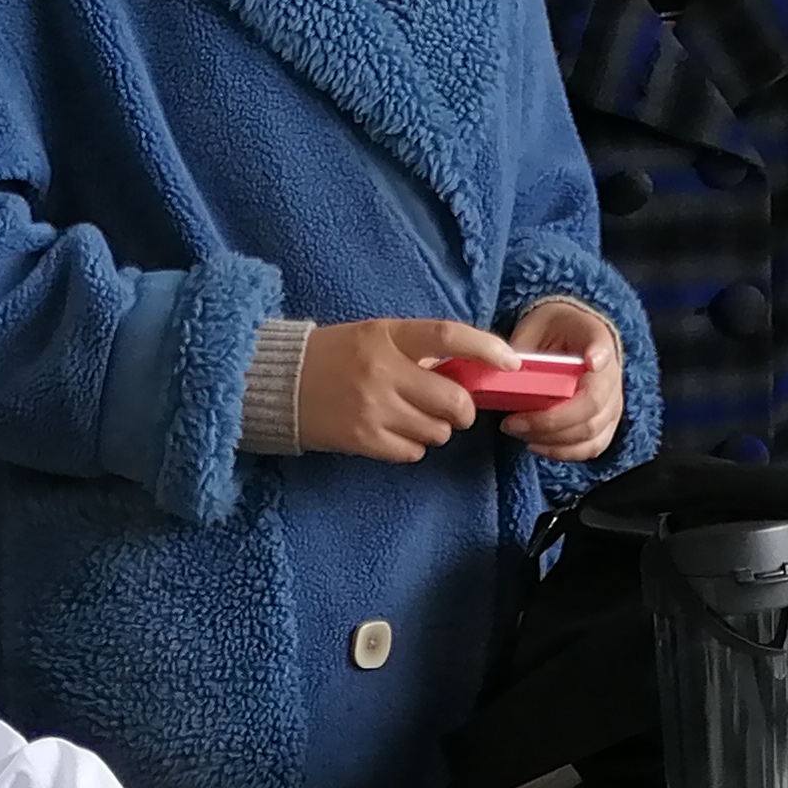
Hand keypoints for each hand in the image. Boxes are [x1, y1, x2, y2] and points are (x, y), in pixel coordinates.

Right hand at [300, 319, 508, 462]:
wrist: (278, 382)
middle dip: (463, 409)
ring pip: (438, 431)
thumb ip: (418, 349)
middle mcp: (383, 371)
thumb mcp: (375, 336)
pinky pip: (413, 452)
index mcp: (388, 336)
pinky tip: (395, 432)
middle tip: (453, 408)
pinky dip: (413, 446)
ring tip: (413, 417)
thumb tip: (468, 369)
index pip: (448, 337)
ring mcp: (373, 409)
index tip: (510, 362)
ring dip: (436, 429)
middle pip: (454, 400)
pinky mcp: (363, 440)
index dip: (486, 349)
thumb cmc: (334, 355)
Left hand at [503, 296, 626, 464]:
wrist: (573, 337)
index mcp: (594, 337)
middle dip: (549, 421)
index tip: (591, 361)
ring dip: (552, 440)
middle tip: (513, 422)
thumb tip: (501, 376)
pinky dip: (563, 452)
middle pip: (591, 405)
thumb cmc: (552, 330)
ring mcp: (612, 401)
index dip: (600, 355)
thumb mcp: (533, 327)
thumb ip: (522, 350)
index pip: (602, 345)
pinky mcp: (606, 423)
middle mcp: (611, 372)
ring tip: (519, 434)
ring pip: (591, 432)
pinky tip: (537, 445)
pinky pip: (592, 447)